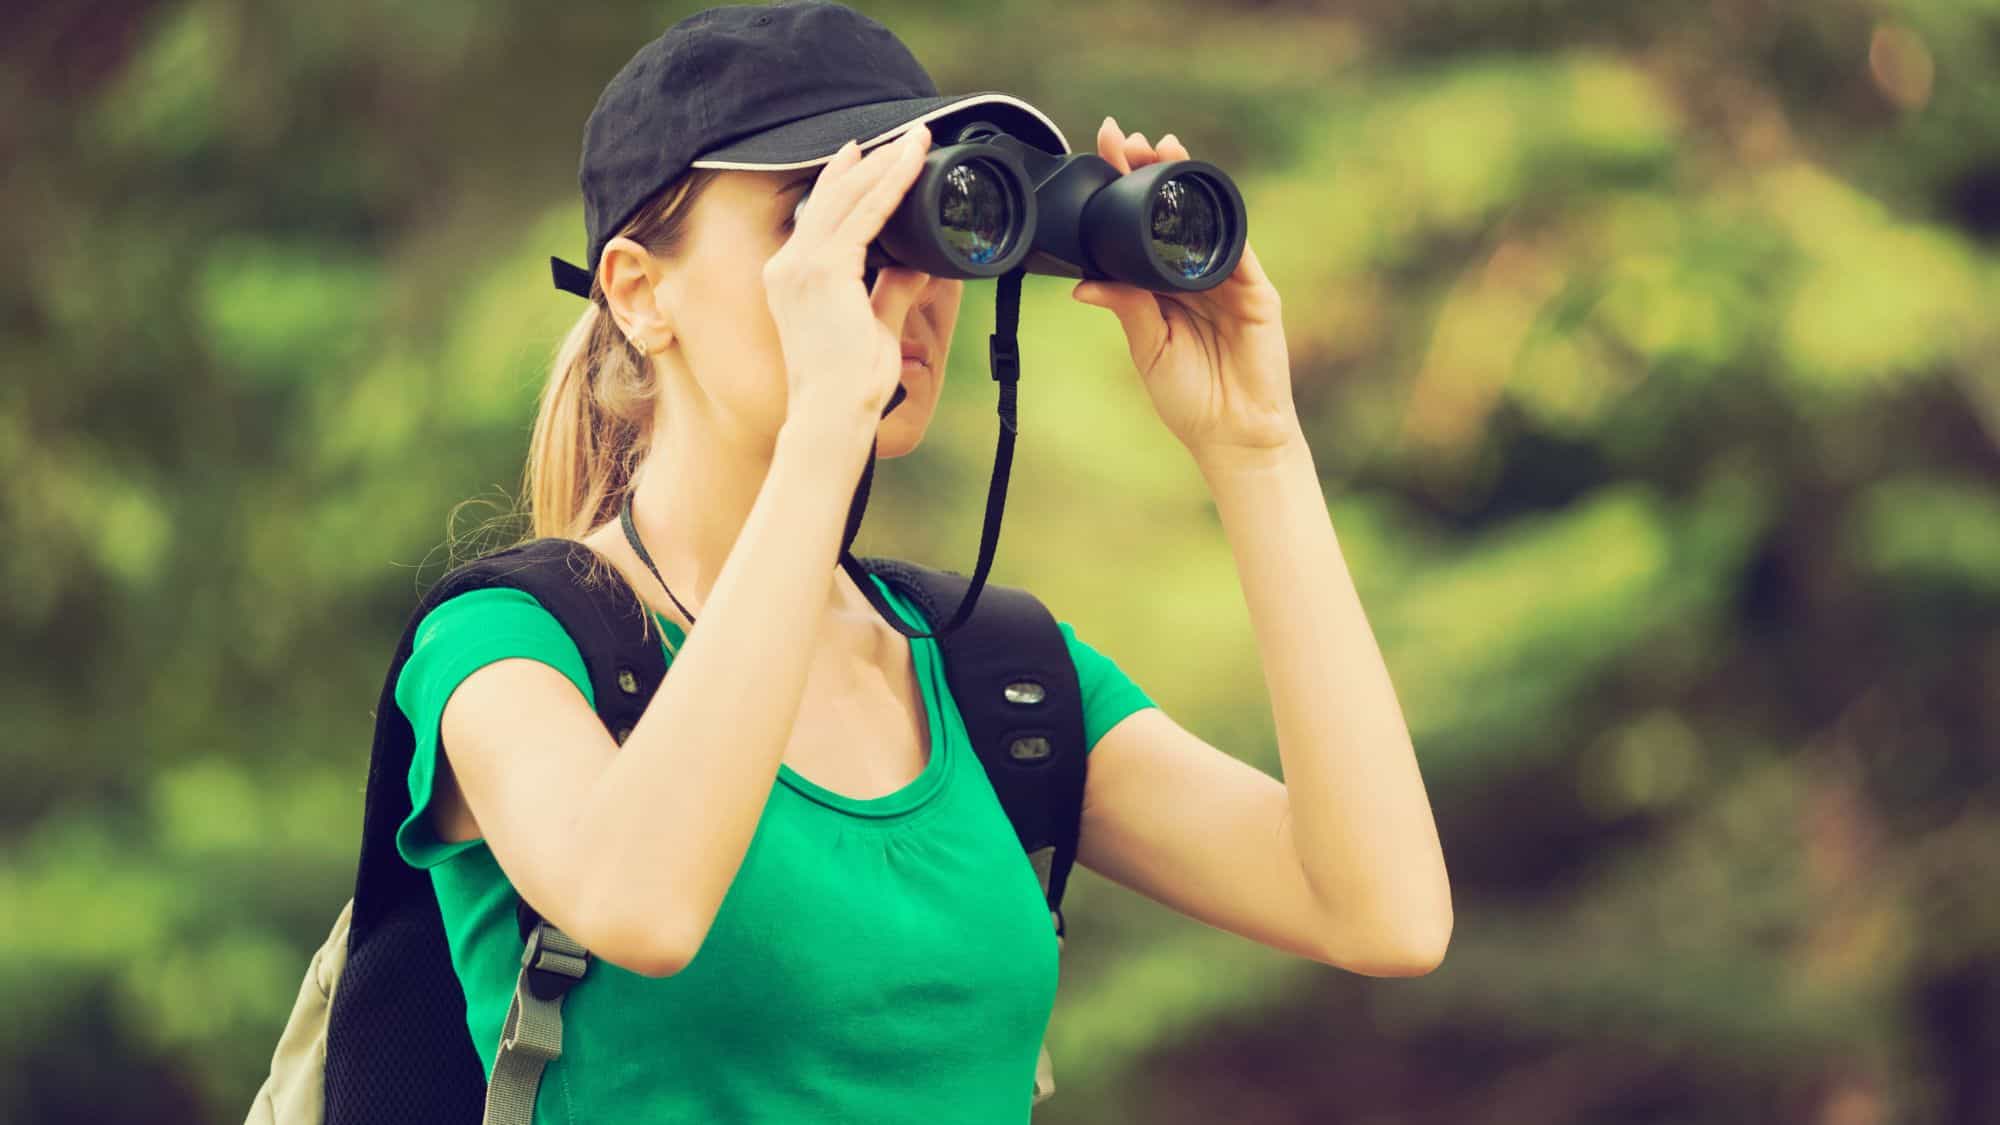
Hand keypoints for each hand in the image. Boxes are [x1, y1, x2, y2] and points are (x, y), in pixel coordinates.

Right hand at [764, 125, 934, 430]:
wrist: (833, 412)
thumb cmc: (849, 383)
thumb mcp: (874, 325)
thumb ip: (893, 290)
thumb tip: (919, 266)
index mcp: (790, 276)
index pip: (820, 214)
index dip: (845, 179)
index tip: (868, 153)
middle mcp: (788, 265)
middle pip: (832, 196)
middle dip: (871, 162)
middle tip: (906, 136)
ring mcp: (802, 266)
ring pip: (849, 197)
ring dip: (887, 165)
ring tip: (917, 139)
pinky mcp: (826, 272)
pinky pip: (867, 216)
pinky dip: (893, 186)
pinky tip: (913, 164)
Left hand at [1071, 116, 1299, 460]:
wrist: (1233, 435)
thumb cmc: (1190, 397)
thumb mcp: (1148, 347)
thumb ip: (1126, 308)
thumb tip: (1084, 284)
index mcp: (1166, 286)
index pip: (1141, 228)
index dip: (1124, 190)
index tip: (1103, 154)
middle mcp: (1197, 274)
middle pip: (1173, 212)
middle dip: (1153, 171)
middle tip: (1127, 139)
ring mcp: (1230, 280)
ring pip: (1207, 219)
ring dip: (1186, 182)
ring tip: (1162, 150)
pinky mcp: (1258, 293)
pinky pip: (1238, 250)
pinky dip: (1221, 223)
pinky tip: (1200, 198)